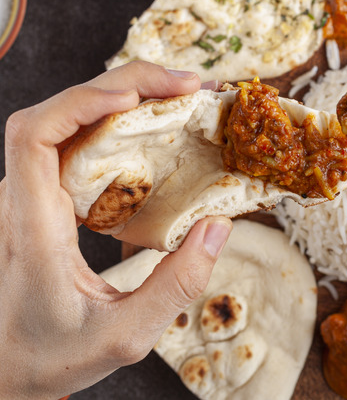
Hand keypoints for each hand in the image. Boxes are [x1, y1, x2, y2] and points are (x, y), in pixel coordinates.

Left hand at [0, 62, 232, 398]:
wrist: (6, 367)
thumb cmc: (55, 354)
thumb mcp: (125, 335)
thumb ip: (176, 285)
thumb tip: (219, 227)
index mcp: (32, 226)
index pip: (34, 136)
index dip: (81, 102)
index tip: (134, 99)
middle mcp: (24, 198)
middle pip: (60, 112)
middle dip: (126, 85)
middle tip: (190, 85)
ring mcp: (34, 195)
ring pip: (71, 121)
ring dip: (126, 98)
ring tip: (183, 97)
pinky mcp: (50, 198)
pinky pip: (82, 143)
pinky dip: (121, 123)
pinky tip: (158, 126)